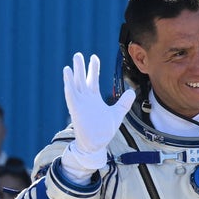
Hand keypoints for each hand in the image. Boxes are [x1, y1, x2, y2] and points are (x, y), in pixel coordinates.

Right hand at [63, 53, 135, 171]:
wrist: (97, 143)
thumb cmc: (104, 129)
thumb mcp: (118, 113)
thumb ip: (124, 102)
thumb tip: (131, 91)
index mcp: (94, 98)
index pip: (93, 80)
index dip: (93, 69)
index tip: (94, 58)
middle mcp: (86, 99)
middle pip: (82, 79)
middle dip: (81, 67)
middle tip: (79, 54)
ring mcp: (80, 104)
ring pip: (75, 86)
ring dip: (72, 75)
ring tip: (71, 63)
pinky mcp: (75, 110)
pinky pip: (71, 96)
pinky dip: (69, 86)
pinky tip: (67, 77)